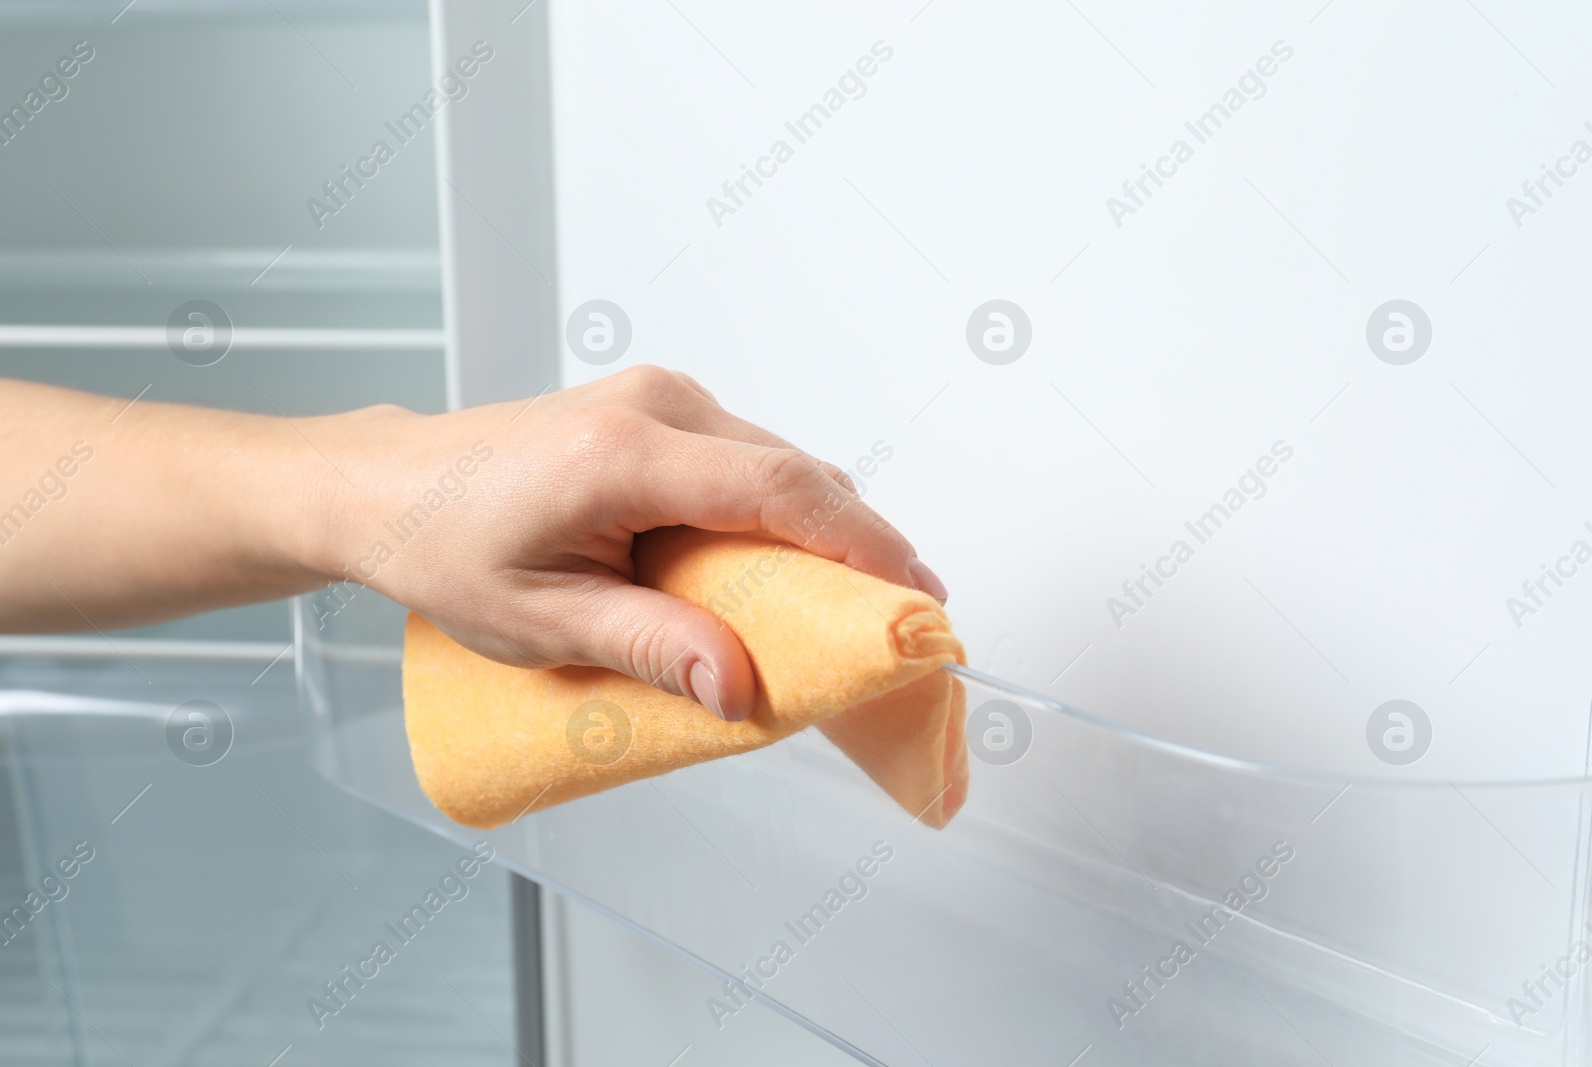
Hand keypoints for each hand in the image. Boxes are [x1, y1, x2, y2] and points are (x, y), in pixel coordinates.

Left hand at [316, 366, 945, 721]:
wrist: (387, 488)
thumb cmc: (446, 547)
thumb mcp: (541, 621)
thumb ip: (649, 646)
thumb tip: (741, 686)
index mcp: (626, 452)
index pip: (780, 490)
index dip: (863, 543)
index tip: (916, 594)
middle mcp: (656, 404)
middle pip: (795, 472)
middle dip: (857, 545)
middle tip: (894, 620)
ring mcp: (660, 398)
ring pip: (778, 463)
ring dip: (820, 529)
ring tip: (844, 606)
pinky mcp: (659, 409)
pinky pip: (746, 458)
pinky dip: (778, 512)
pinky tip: (780, 567)